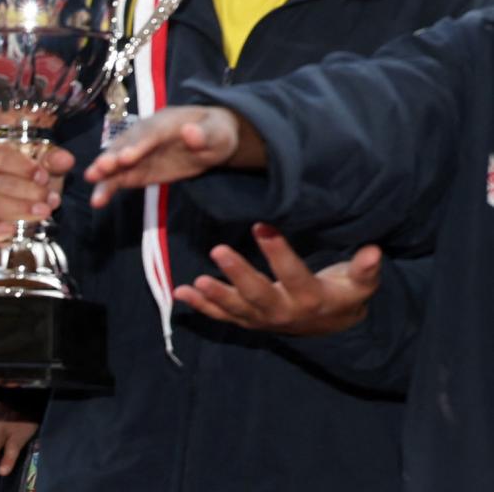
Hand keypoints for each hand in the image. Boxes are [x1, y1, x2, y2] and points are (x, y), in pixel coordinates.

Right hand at [0, 142, 71, 248]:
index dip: (23, 166)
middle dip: (28, 192)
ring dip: (18, 210)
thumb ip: (52, 162)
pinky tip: (11, 232)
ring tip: (41, 214)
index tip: (43, 176)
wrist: (9, 212)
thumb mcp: (40, 170)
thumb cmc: (23, 185)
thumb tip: (65, 159)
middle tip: (49, 201)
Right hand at [85, 105, 241, 207]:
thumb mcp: (217, 132)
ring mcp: (139, 152)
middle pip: (126, 145)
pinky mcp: (138, 169)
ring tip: (91, 182)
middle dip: (114, 156)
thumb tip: (190, 132)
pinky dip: (108, 186)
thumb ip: (204, 133)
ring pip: (118, 161)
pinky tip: (98, 200)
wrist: (209, 138)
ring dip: (104, 172)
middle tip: (100, 169)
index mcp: (165, 123)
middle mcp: (145, 135)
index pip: (150, 134)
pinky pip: (120, 178)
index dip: (138, 145)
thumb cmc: (215, 132)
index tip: (127, 157)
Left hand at [176, 224, 381, 336]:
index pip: (294, 274)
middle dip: (238, 273)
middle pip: (258, 293)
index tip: (261, 225)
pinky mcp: (247, 321)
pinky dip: (201, 306)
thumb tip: (373, 250)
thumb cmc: (343, 295)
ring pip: (236, 308)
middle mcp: (283, 311)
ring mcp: (262, 319)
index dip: (278, 252)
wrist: (331, 328)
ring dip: (214, 295)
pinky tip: (180, 292)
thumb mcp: (359, 285)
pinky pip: (222, 316)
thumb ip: (365, 269)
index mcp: (310, 298)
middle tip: (219, 250)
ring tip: (195, 281)